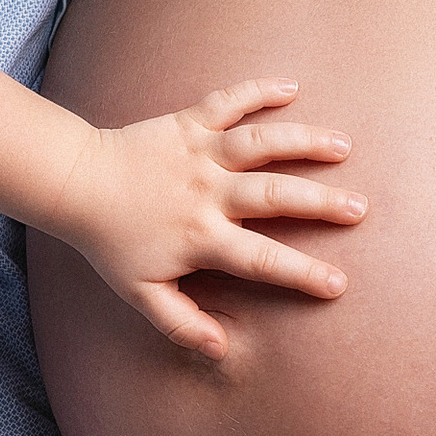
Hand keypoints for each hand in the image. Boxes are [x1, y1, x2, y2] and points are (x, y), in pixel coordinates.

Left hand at [54, 77, 365, 356]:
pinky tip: (291, 86)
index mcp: (201, 237)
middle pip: (274, 196)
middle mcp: (207, 192)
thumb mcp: (140, 292)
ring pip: (260, 143)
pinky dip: (257, 90)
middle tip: (359, 208)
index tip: (338, 284)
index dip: (301, 274)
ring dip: (302, 141)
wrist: (76, 184)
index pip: (261, 261)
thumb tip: (221, 348)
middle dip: (320, 203)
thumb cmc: (111, 242)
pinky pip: (228, 102)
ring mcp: (199, 153)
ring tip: (342, 146)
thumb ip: (180, 322)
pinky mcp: (188, 122)